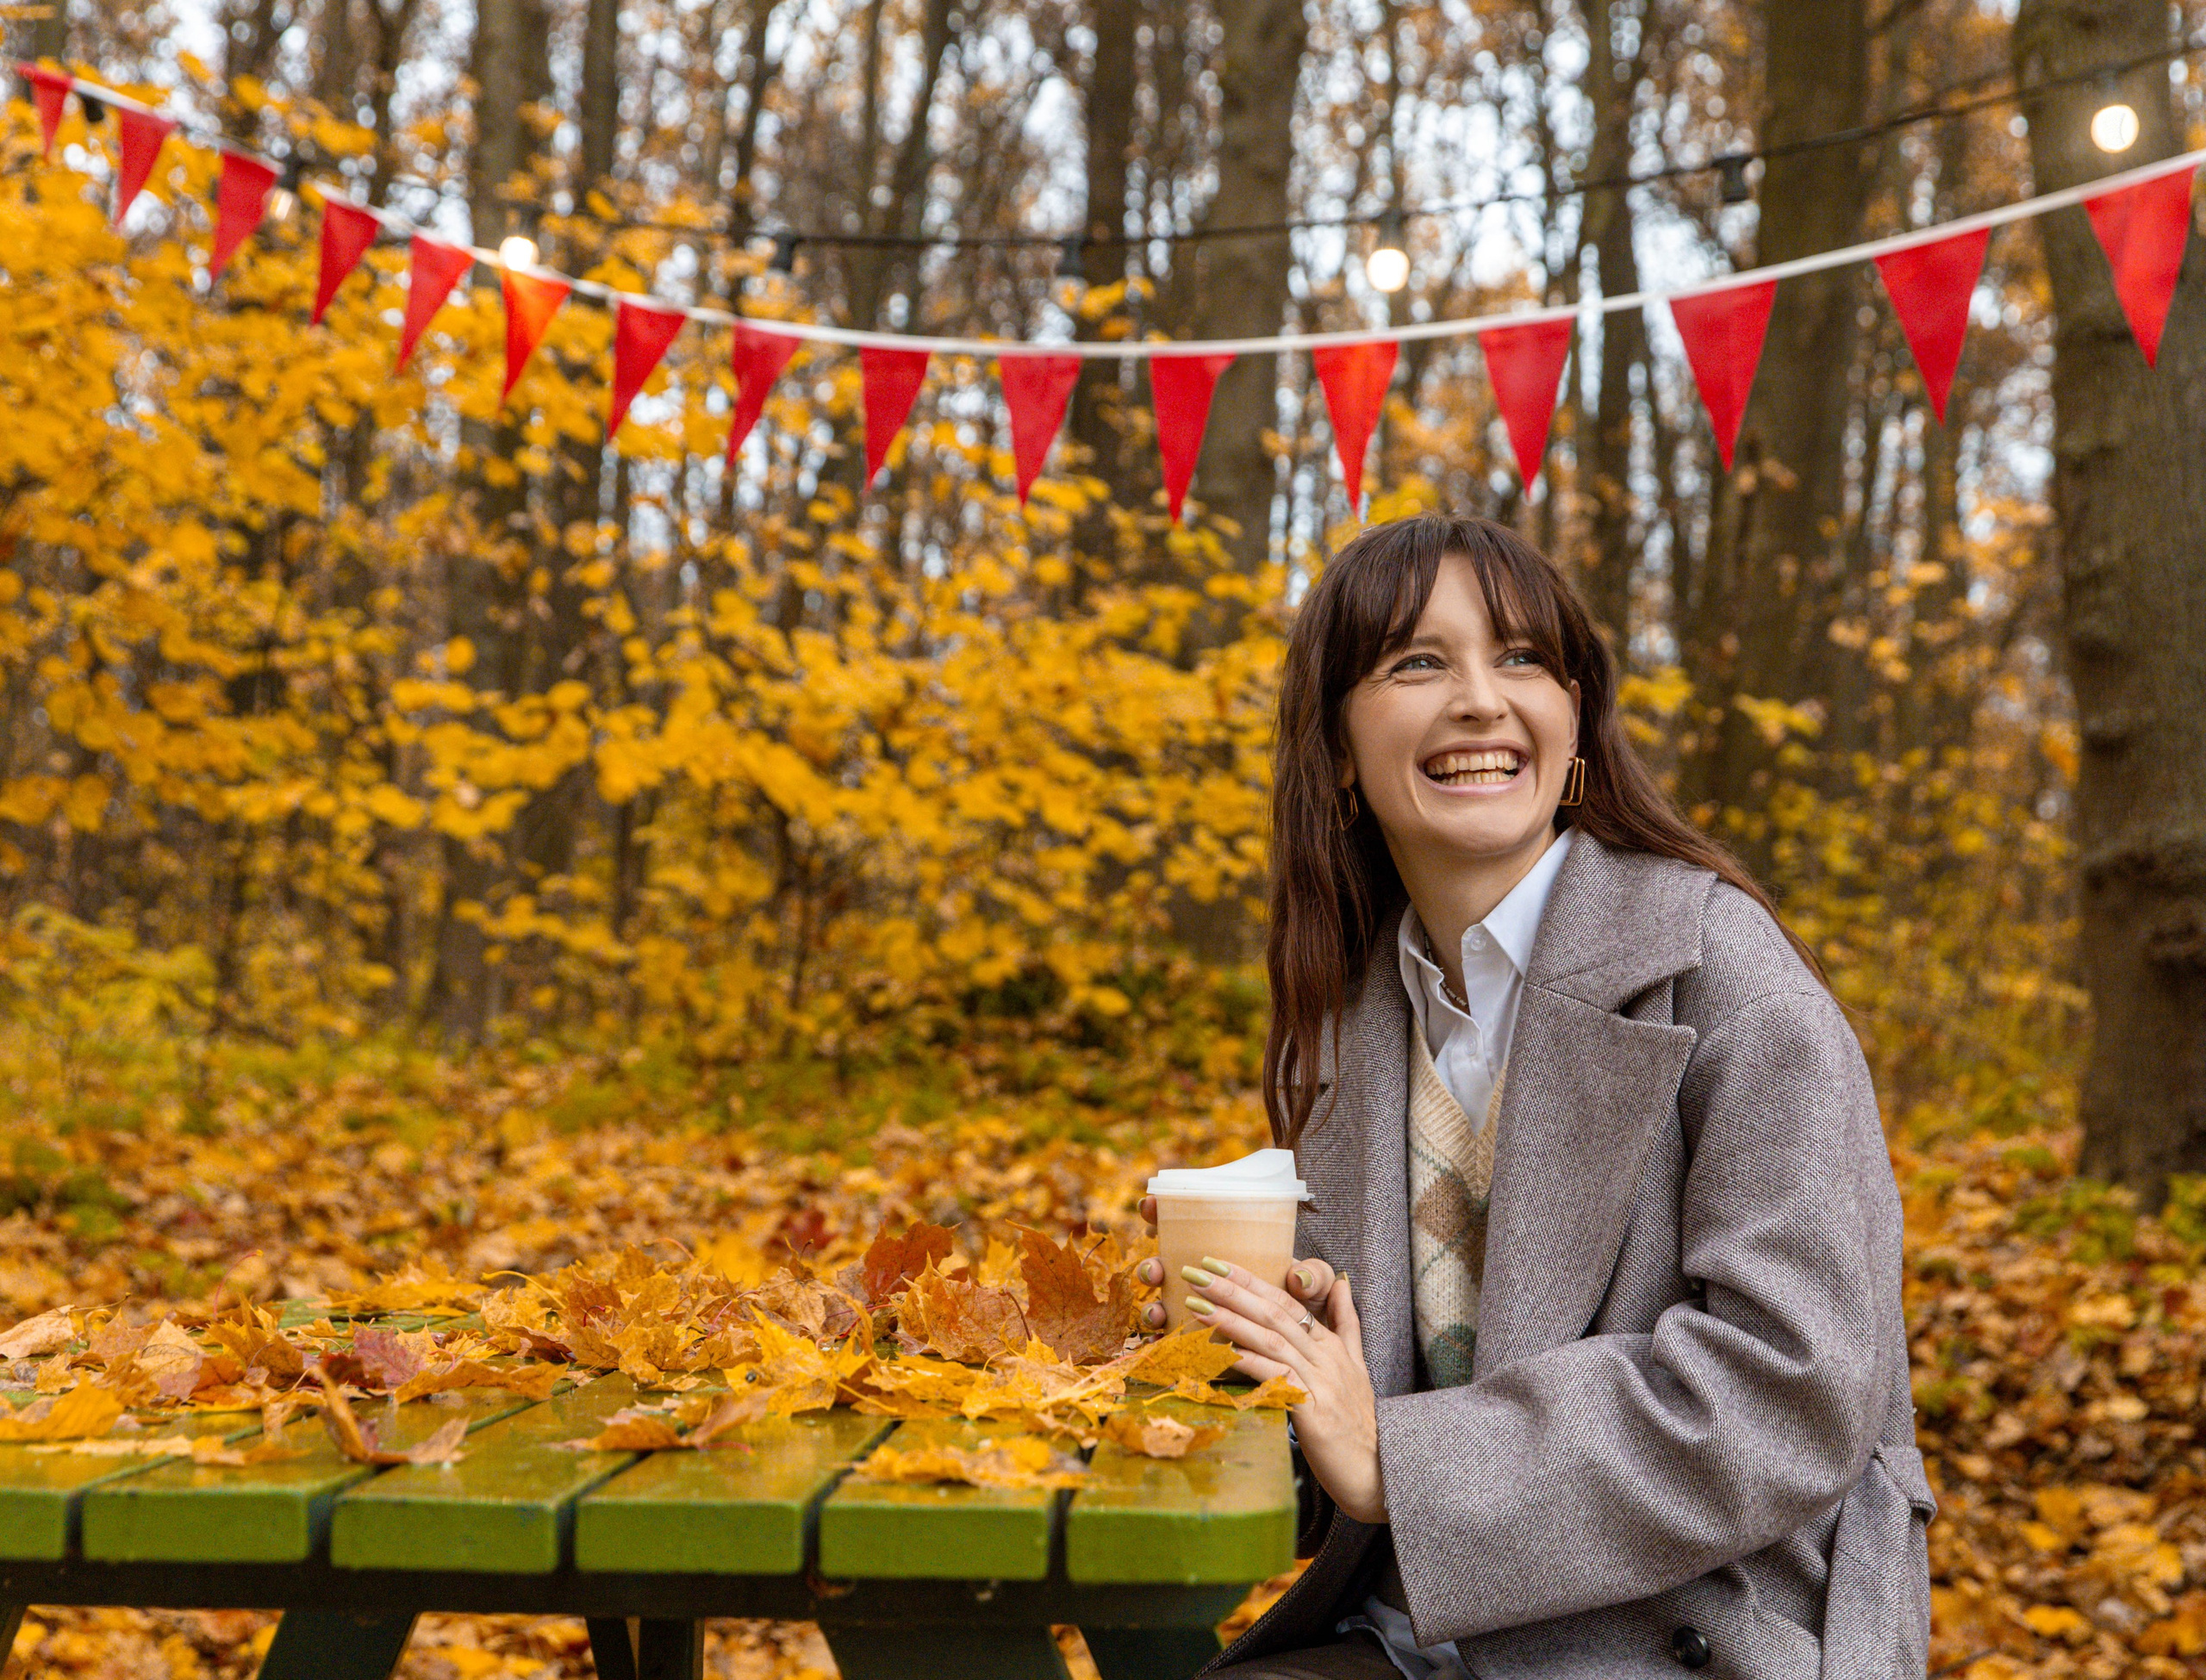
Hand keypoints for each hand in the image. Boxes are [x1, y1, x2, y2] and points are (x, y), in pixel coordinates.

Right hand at [1133, 1196, 1337, 1330]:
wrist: (1310, 1359)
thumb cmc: (1309, 1312)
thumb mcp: (1315, 1289)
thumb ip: (1313, 1275)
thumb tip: (1298, 1278)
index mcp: (1226, 1255)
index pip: (1185, 1226)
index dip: (1162, 1213)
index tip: (1151, 1204)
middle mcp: (1204, 1284)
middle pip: (1163, 1267)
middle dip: (1151, 1266)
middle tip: (1155, 1270)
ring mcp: (1196, 1317)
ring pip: (1160, 1307)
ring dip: (1151, 1308)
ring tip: (1157, 1313)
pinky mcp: (1196, 1350)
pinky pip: (1171, 1347)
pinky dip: (1163, 1345)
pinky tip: (1161, 1346)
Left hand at [1178, 1255, 1385, 1524]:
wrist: (1380, 1471)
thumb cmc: (1359, 1423)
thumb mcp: (1357, 1366)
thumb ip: (1346, 1324)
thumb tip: (1343, 1281)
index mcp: (1332, 1345)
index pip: (1287, 1302)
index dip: (1251, 1281)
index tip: (1216, 1263)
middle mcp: (1326, 1358)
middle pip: (1275, 1314)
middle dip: (1233, 1290)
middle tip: (1196, 1272)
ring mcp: (1321, 1383)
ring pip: (1272, 1341)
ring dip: (1232, 1321)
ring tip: (1197, 1305)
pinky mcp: (1314, 1413)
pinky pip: (1279, 1380)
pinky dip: (1252, 1363)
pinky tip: (1226, 1353)